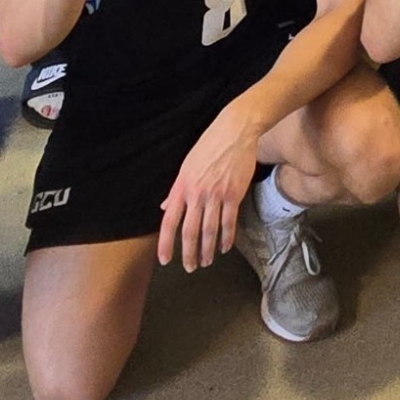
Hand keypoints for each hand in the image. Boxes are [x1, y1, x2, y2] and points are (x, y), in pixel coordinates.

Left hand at [157, 108, 260, 268]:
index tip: (165, 260)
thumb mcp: (186, 167)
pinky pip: (229, 222)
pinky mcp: (234, 194)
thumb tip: (165, 208)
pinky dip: (227, 238)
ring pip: (210, 230)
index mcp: (182, 187)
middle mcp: (197, 194)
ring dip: (207, 250)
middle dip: (189, 253)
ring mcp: (216, 195)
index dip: (166, 243)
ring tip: (206, 261)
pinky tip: (224, 247)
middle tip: (190, 268)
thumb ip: (175, 191)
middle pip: (190, 231)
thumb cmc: (209, 146)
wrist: (234, 131)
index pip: (169, 222)